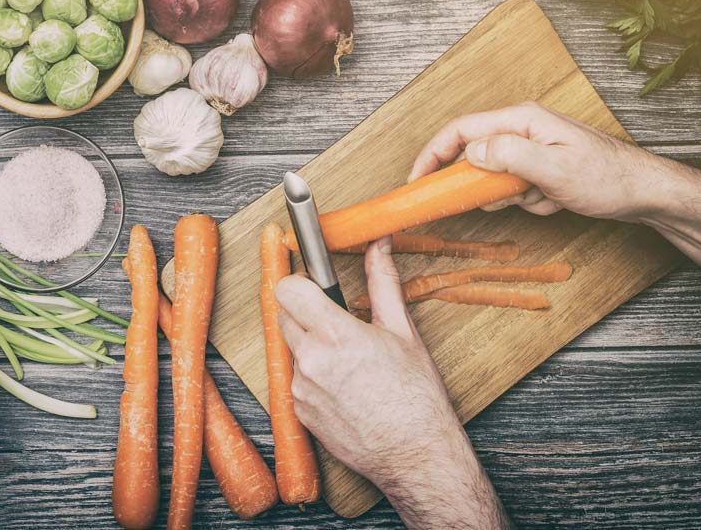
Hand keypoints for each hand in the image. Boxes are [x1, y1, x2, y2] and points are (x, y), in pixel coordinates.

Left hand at [276, 239, 510, 528]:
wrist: (416, 455)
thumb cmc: (416, 397)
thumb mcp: (403, 331)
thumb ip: (382, 281)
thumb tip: (379, 245)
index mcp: (336, 335)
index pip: (287, 288)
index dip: (300, 282)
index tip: (315, 286)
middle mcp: (311, 360)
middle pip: (284, 315)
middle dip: (306, 312)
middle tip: (337, 323)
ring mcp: (302, 388)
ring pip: (291, 348)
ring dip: (309, 346)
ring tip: (347, 361)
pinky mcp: (299, 411)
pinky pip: (295, 379)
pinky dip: (312, 376)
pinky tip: (343, 386)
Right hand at [409, 101, 658, 221]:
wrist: (644, 192)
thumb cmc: (607, 177)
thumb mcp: (554, 169)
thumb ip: (508, 156)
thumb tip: (469, 153)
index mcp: (521, 120)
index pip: (460, 131)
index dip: (432, 154)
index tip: (417, 180)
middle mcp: (521, 128)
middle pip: (474, 154)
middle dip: (481, 184)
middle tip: (491, 200)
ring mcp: (530, 147)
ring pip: (494, 175)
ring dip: (511, 196)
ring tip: (542, 198)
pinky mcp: (538, 165)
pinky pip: (514, 187)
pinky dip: (529, 201)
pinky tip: (554, 202)